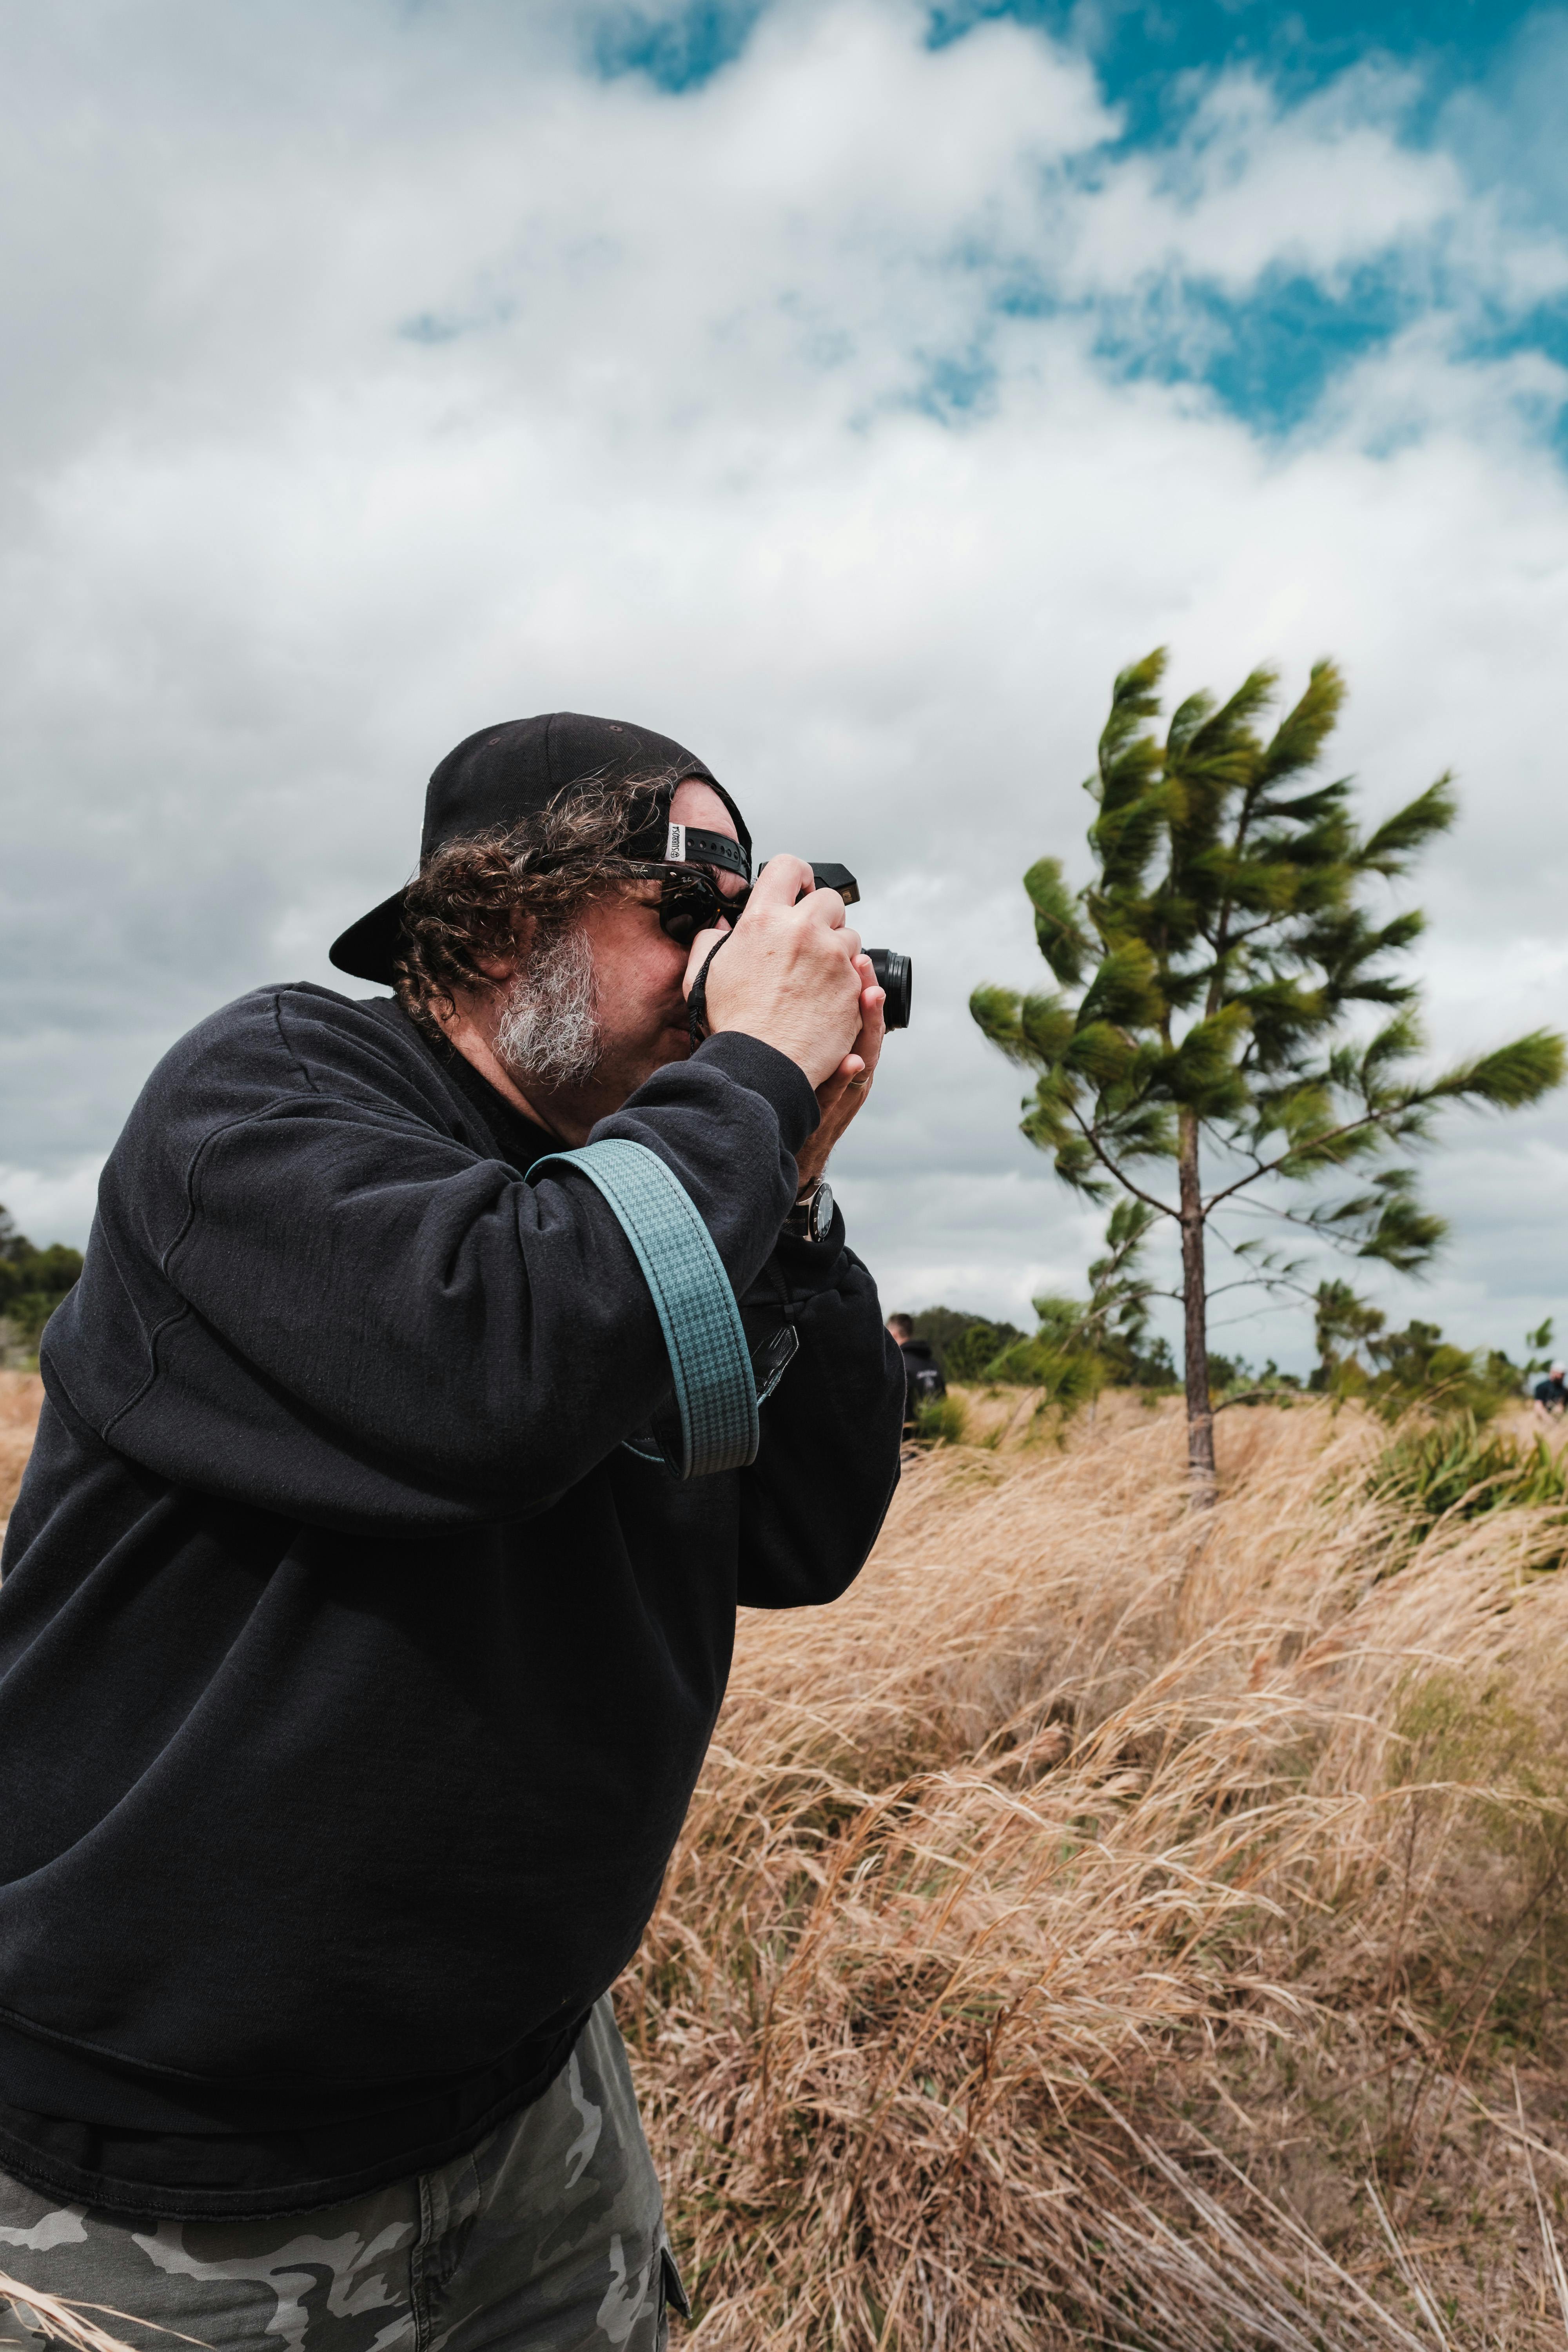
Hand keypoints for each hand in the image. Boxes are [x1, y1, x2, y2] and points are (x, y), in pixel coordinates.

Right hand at [685, 855, 863, 1089]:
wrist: (762, 1064)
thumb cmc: (733, 1022)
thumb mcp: (704, 973)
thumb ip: (712, 939)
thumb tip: (723, 925)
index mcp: (764, 920)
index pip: (788, 867)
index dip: (796, 875)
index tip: (799, 889)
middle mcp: (803, 931)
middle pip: (829, 900)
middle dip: (822, 918)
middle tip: (809, 942)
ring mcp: (833, 958)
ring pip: (850, 937)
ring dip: (837, 952)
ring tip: (815, 979)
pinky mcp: (853, 987)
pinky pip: (859, 974)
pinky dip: (846, 983)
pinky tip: (824, 1002)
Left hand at [793, 956, 884, 1192]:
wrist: (773, 1144)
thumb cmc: (780, 1094)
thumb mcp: (790, 1056)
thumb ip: (790, 1025)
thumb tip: (776, 980)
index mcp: (838, 1051)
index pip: (851, 1012)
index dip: (857, 983)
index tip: (856, 953)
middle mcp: (847, 1069)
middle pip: (863, 1027)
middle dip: (867, 993)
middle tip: (864, 962)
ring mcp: (841, 1092)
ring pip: (861, 1057)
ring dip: (867, 1026)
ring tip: (871, 996)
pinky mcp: (826, 1115)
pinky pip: (837, 1094)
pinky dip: (844, 1078)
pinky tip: (851, 1061)